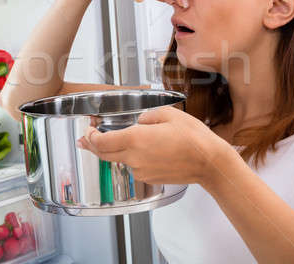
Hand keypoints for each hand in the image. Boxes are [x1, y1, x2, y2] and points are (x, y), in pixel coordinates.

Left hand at [76, 106, 231, 184]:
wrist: (209, 163)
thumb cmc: (193, 138)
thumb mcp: (168, 114)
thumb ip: (146, 116)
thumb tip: (138, 122)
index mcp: (135, 139)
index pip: (102, 142)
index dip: (91, 136)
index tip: (88, 130)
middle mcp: (134, 158)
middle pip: (104, 154)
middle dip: (92, 146)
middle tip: (84, 140)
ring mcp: (141, 171)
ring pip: (120, 160)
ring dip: (115, 151)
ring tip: (120, 140)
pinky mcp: (149, 178)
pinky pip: (134, 166)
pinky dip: (132, 158)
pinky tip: (144, 150)